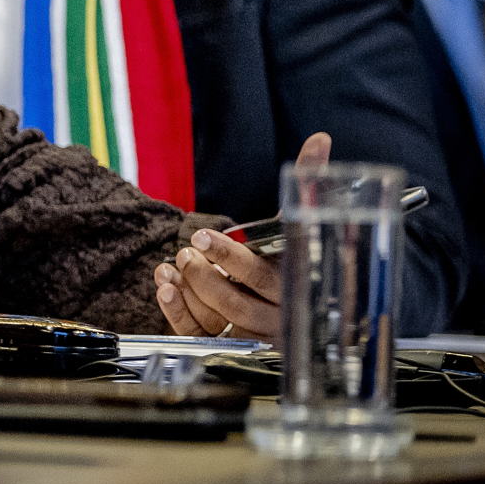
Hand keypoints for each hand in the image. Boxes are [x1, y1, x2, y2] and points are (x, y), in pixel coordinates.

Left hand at [153, 132, 326, 338]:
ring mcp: (253, 333)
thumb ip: (308, 182)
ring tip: (170, 266)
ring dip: (187, 292)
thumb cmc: (293, 255)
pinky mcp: (229, 346)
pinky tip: (164, 285)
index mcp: (294, 283)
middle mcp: (277, 314)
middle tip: (184, 250)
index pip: (260, 274)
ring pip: (216, 320)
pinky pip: (199, 335)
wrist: (300, 303)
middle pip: (235, 303)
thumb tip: (320, 138)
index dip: (229, 257)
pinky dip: (176, 312)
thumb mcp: (296, 223)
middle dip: (203, 275)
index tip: (201, 235)